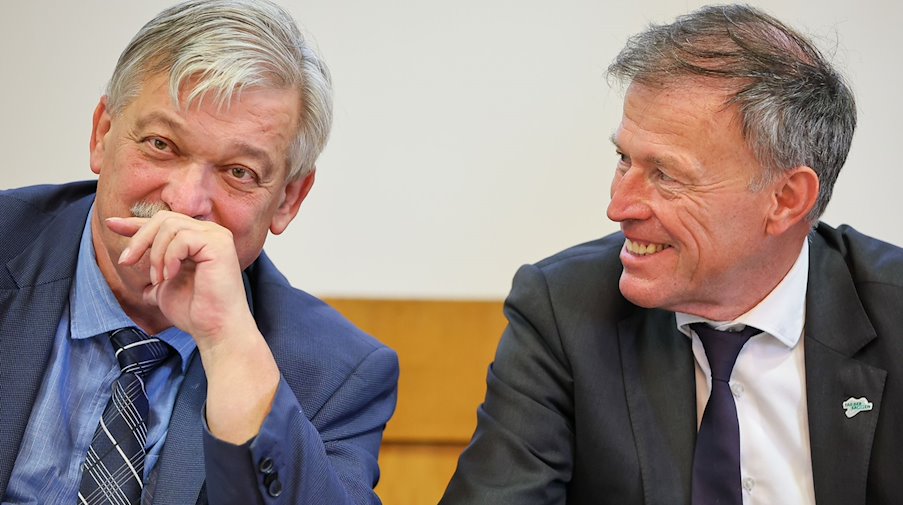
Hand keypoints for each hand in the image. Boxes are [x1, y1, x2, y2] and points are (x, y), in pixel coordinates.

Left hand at [107, 211, 252, 347]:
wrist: (214, 328)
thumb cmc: (195, 311)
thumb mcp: (165, 287)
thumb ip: (156, 277)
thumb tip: (142, 288)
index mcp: (199, 239)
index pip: (164, 223)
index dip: (136, 223)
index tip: (111, 224)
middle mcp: (210, 233)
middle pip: (163, 219)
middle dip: (139, 239)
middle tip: (126, 262)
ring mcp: (216, 236)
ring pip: (170, 226)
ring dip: (155, 254)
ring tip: (159, 279)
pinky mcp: (219, 244)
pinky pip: (182, 238)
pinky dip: (170, 257)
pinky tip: (171, 275)